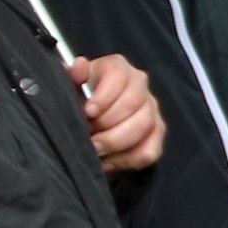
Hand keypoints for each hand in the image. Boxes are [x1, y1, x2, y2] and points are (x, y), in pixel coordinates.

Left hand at [70, 54, 164, 172]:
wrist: (87, 124)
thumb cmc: (79, 101)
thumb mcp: (70, 87)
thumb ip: (72, 76)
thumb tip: (78, 66)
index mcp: (118, 67)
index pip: (118, 76)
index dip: (104, 96)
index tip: (88, 112)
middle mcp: (139, 84)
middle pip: (133, 103)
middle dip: (107, 124)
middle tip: (88, 135)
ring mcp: (151, 109)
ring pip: (143, 126)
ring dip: (116, 142)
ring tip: (95, 149)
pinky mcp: (157, 134)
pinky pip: (149, 150)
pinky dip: (128, 159)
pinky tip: (108, 161)